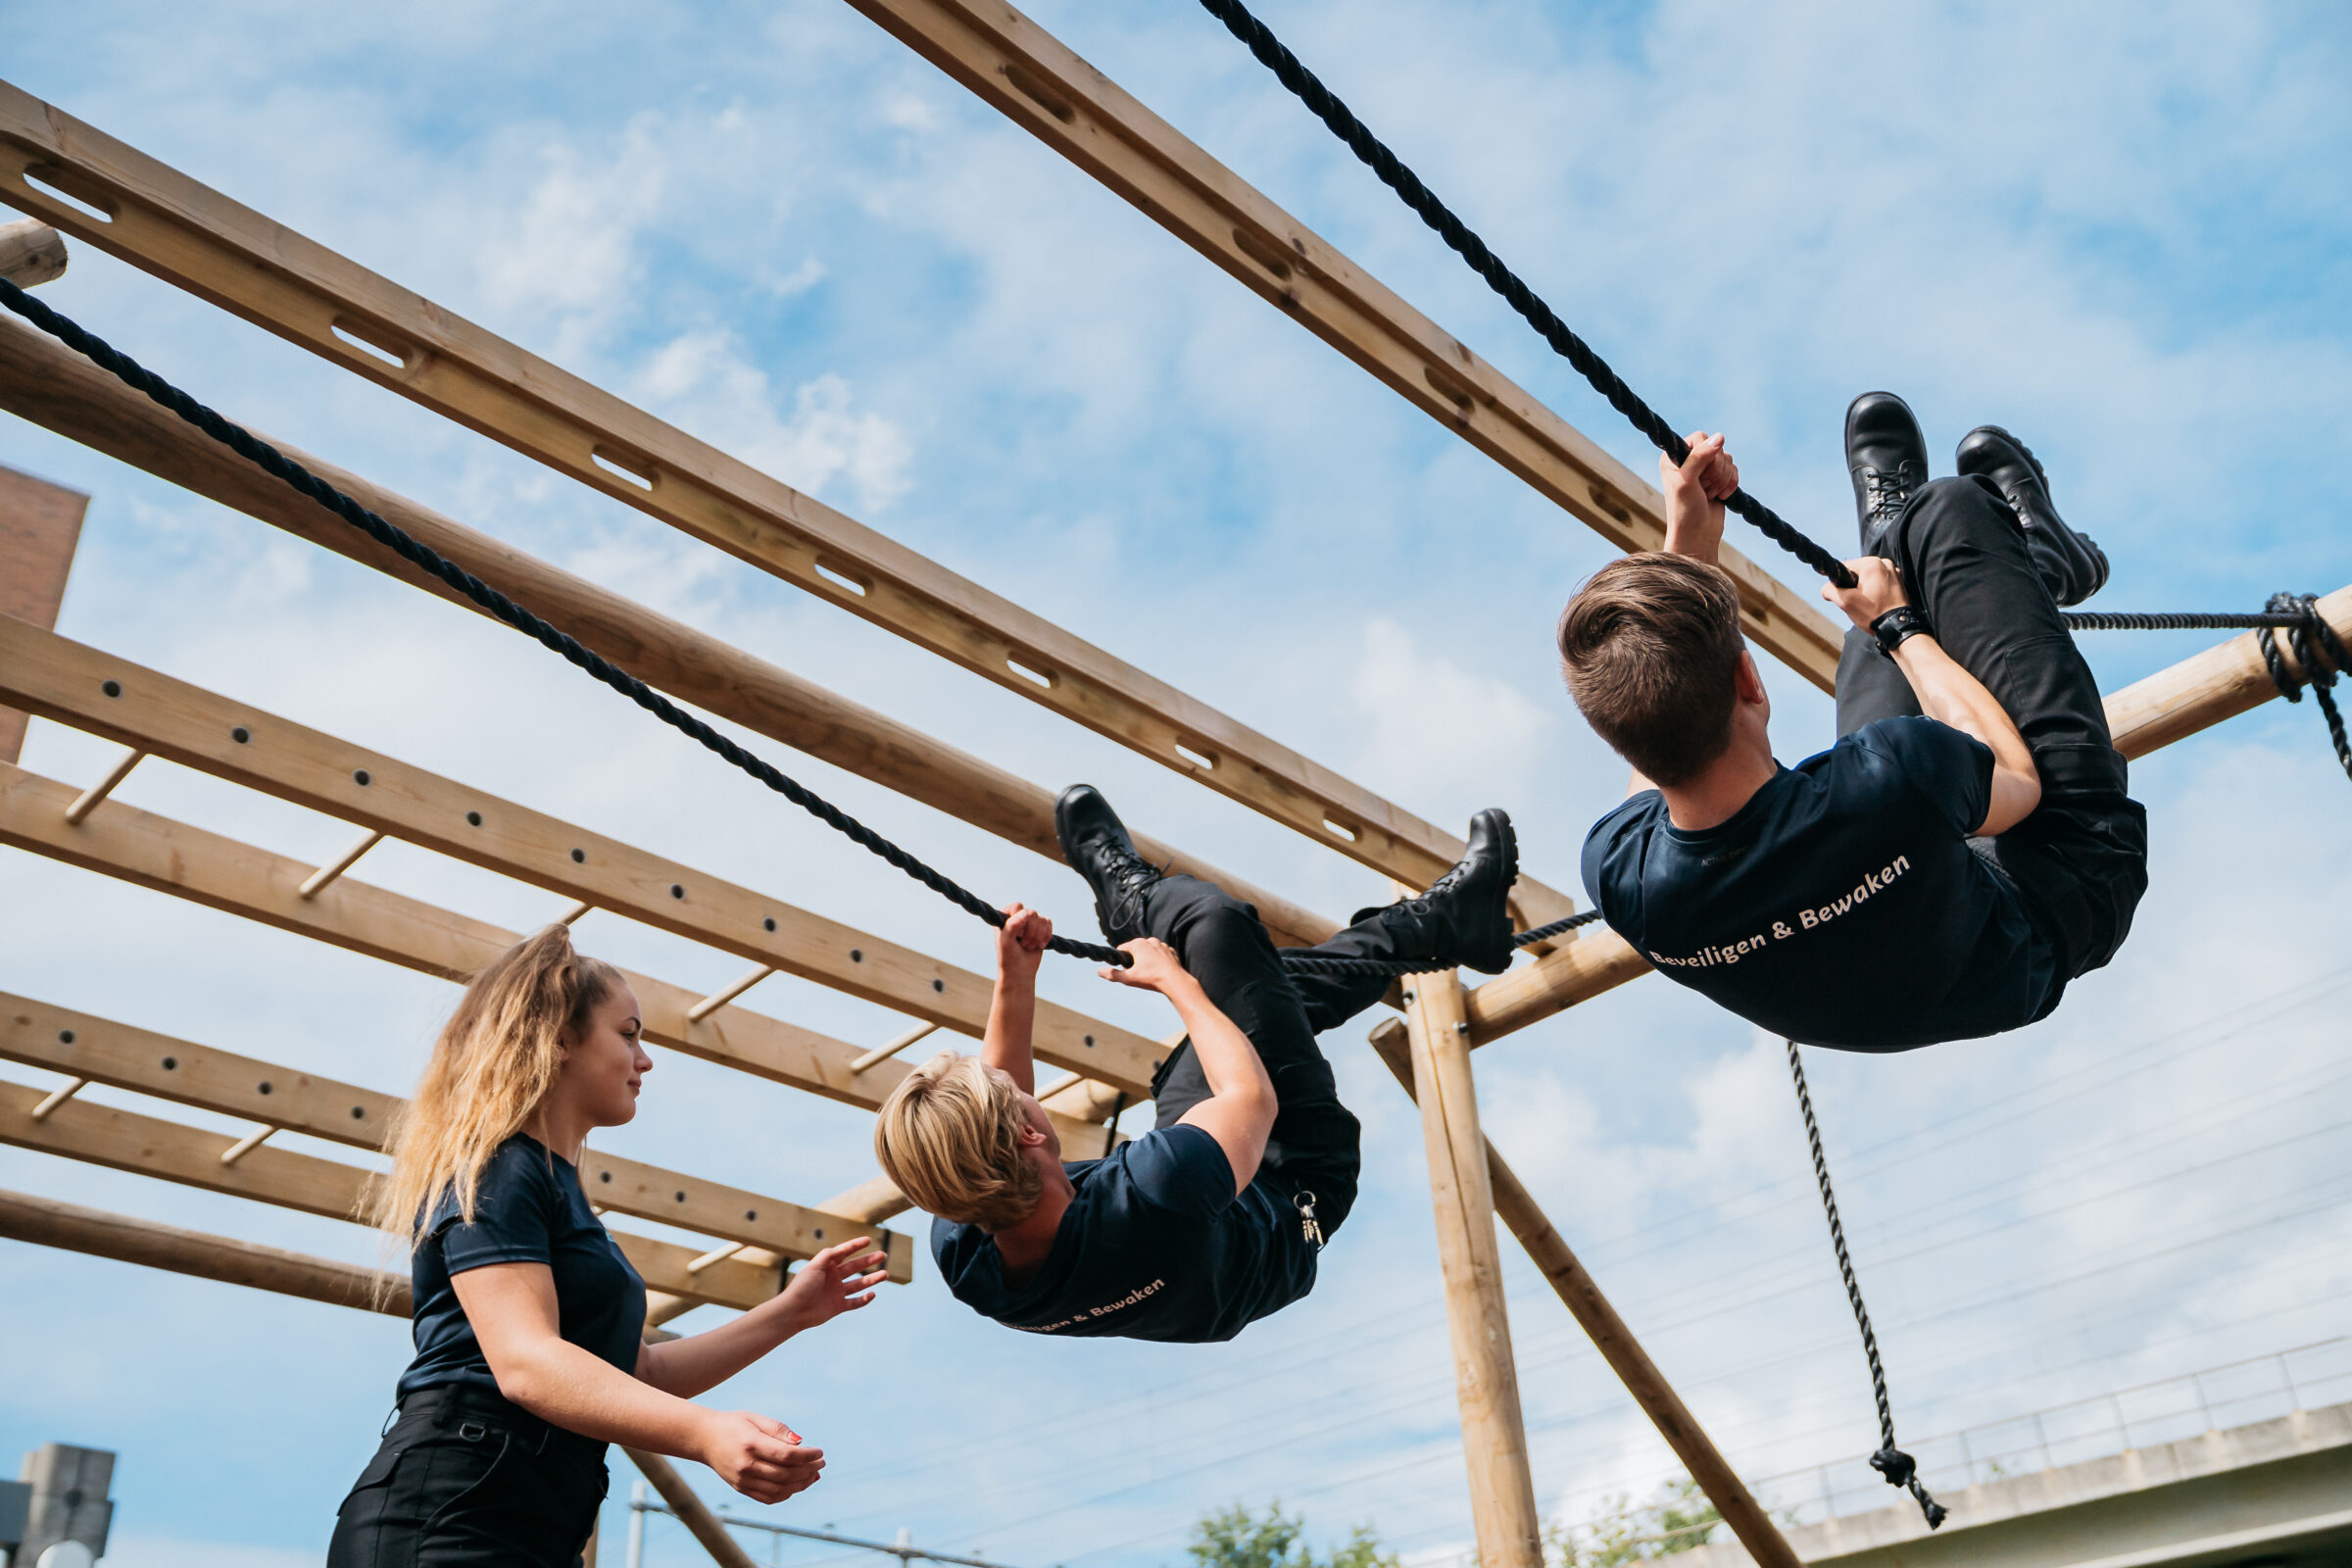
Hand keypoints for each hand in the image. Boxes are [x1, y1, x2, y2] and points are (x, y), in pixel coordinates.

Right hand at [697, 1410, 824, 1503]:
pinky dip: (786, 1494)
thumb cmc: (734, 1424)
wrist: (705, 1439)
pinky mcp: (741, 1488)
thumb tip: (801, 1443)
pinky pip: (768, 1498)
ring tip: (814, 1475)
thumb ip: (778, 1430)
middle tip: (821, 1463)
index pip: (786, 1455)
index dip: (808, 1456)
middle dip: (808, 1470)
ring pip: (779, 1490)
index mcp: (751, 1444)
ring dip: (801, 1485)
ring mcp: (743, 1480)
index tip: (820, 1452)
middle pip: (785, 1475)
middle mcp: (746, 1465)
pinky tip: (797, 1485)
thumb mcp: (756, 1418)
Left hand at [777, 1236, 889, 1330]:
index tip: (868, 1240)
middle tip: (883, 1255)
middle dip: (869, 1261)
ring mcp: (837, 1292)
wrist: (793, 1311)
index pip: (844, 1252)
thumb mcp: (815, 1266)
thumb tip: (843, 1248)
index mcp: (827, 1266)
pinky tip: (873, 1294)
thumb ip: (828, 1255)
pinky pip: (855, 1302)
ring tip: (885, 1274)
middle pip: (855, 1267)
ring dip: (872, 1279)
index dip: (856, 1245)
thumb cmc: (802, 1287)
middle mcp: (833, 1277)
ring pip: (859, 1284)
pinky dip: (864, 1299)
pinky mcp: (838, 1306)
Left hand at [995, 903, 1050, 981]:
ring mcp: (1030, 922)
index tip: (1016, 935)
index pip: (1018, 907)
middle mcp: (1017, 916)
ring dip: (1037, 937)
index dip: (1020, 921)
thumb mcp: (1006, 941)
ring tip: (1028, 946)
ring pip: (1042, 920)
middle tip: (1022, 943)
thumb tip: (1026, 912)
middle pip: (1032, 913)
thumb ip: (1013, 924)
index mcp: (1005, 916)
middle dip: (1030, 932)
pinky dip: (1046, 937)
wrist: (1020, 972)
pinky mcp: (1041, 928)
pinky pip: (1049, 924)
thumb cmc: (1009, 957)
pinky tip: (1038, 946)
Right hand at [1099, 936, 1190, 994]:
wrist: (1175, 981)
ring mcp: (1162, 945)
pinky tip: (1160, 971)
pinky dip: (1158, 962)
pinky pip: (1160, 955)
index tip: (1127, 971)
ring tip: (1150, 974)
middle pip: (1135, 950)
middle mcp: (1150, 940)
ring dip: (1146, 960)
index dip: (1122, 961)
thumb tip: (1099, 971)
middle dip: (1134, 961)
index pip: (1122, 949)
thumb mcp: (1128, 978)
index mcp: (1138, 943)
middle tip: (1139, 974)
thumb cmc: (1151, 978)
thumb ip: (1113, 974)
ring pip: (1148, 952)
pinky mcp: (1171, 951)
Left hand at [1659, 431, 1736, 562]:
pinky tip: (1720, 497)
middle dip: (1715, 470)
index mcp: (1674, 455)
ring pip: (1728, 459)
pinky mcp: (1719, 479)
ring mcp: (1705, 469)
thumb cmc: (1685, 510)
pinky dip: (1731, 484)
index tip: (1697, 476)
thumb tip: (1720, 436)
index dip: (1706, 455)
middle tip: (1703, 488)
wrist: (1698, 535)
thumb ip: (1700, 457)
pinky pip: (1735, 470)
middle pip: (1717, 448)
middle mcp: (1689, 459)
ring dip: (1722, 480)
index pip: (1701, 437)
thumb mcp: (1687, 481)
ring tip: (1709, 494)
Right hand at [1822, 556, 1909, 629]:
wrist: (1897, 627)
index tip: (1845, 596)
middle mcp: (1885, 563)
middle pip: (1858, 573)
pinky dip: (1876, 592)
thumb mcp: (1845, 602)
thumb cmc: (1873, 613)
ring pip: (1869, 579)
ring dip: (1864, 590)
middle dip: (1853, 587)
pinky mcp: (1900, 582)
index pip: (1845, 567)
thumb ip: (1830, 591)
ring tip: (1868, 605)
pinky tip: (1877, 604)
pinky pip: (1880, 584)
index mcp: (1872, 563)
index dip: (1840, 583)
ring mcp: (1895, 572)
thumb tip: (1826, 589)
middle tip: (1857, 603)